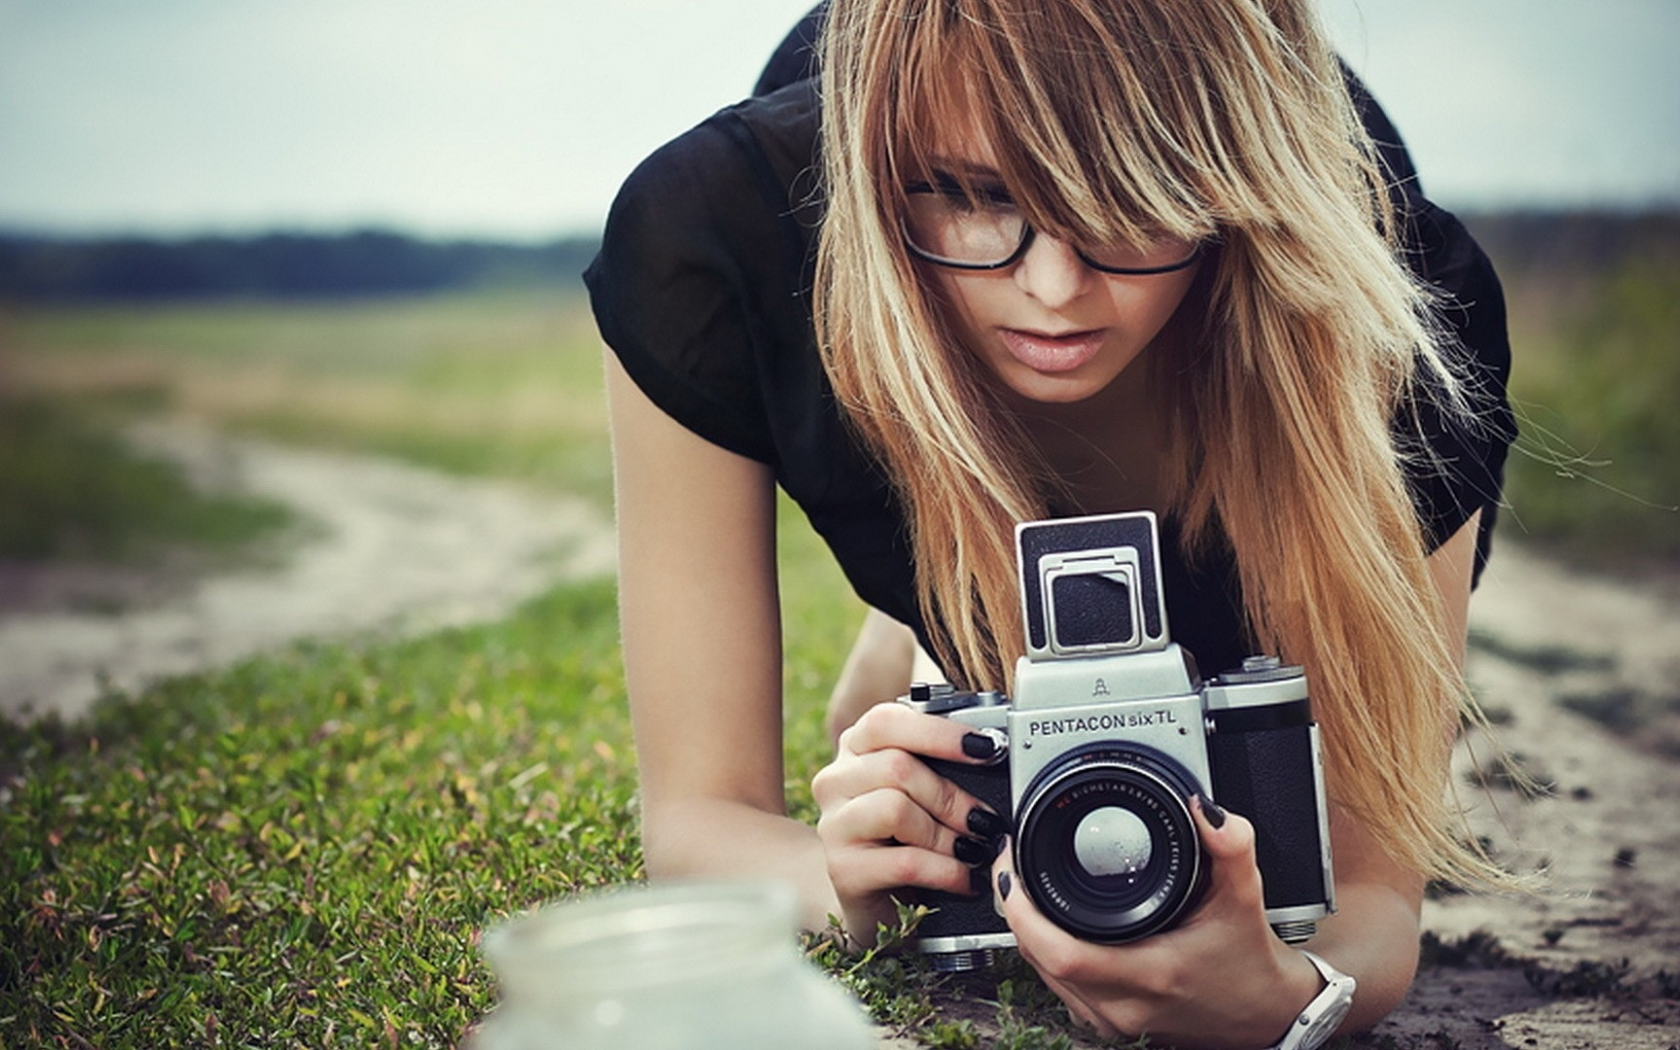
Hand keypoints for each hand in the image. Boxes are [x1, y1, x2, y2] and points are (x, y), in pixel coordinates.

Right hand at [811, 702, 1007, 945]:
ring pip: (896, 809)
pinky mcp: (843, 869)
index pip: (887, 721)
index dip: (940, 733)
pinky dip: (946, 870)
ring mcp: (834, 825)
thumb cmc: (903, 833)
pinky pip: (905, 862)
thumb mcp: (918, 789)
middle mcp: (836, 780)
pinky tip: (965, 878)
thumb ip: (938, 763)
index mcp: (855, 747)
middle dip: (951, 796)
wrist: (872, 895)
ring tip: (973, 851)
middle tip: (985, 819)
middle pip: (896, 767)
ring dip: (947, 835)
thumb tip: (993, 748)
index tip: (987, 749)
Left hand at [993, 797, 1323, 1049]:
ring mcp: (1111, 1019)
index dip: (1025, 912)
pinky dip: (1042, 949)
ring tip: (1020, 883)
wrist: (1262, 1013)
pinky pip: (1055, 983)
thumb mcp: (1245, 896)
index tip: (1013, 868)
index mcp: (1151, 973)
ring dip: (1025, 929)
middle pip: (1038, 960)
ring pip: (1041, 973)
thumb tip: (1204, 808)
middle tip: (1011, 863)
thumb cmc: (1248, 962)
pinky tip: (1043, 919)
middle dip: (1017, 909)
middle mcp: (1123, 1005)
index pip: (1062, 954)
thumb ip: (1230, 847)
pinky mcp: (1106, 1022)